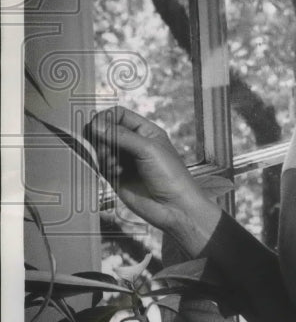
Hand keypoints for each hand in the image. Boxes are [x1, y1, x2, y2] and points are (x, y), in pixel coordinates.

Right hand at [85, 106, 221, 252]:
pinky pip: (101, 165)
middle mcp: (134, 143)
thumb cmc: (170, 175)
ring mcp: (124, 160)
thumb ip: (121, 136)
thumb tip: (95, 126)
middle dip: (102, 137)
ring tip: (115, 163)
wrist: (173, 207)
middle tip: (106, 147)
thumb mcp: (148, 149)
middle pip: (106, 130)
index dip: (105, 118)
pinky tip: (117, 173)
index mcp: (146, 131)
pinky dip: (104, 166)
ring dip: (103, 153)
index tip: (96, 127)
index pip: (119, 115)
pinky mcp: (116, 176)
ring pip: (101, 148)